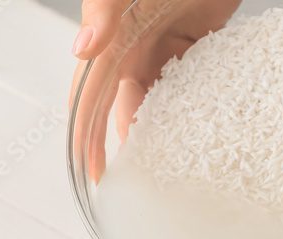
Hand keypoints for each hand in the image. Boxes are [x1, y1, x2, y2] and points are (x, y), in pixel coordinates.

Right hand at [70, 0, 239, 179]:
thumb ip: (101, 9)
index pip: (92, 93)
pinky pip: (191, 80)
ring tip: (170, 162)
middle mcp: (133, 43)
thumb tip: (81, 51)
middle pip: (125, 102)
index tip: (94, 170)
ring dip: (161, 127)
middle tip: (138, 178)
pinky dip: (193, 103)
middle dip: (127, 139)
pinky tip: (201, 127)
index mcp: (109, 35)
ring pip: (159, 97)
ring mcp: (165, 42)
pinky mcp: (195, 39)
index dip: (88, 132)